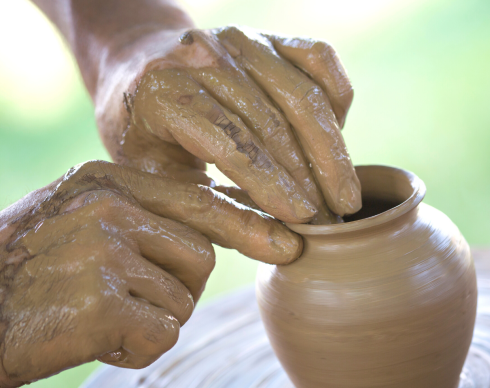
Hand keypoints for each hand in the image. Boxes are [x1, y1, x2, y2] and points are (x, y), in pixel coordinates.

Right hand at [0, 161, 300, 387]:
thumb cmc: (16, 272)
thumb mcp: (74, 220)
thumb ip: (136, 219)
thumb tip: (205, 238)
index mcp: (107, 182)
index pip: (200, 202)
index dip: (250, 225)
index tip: (294, 242)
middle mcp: (111, 208)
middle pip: (201, 257)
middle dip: (176, 288)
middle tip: (122, 300)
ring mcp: (106, 252)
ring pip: (181, 301)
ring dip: (149, 321)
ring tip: (90, 317)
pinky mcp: (102, 303)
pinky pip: (159, 336)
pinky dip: (132, 350)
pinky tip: (87, 341)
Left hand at [94, 25, 360, 223]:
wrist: (144, 80)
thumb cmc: (153, 147)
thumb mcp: (168, 190)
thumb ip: (222, 221)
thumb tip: (288, 249)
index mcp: (162, 92)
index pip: (228, 140)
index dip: (269, 182)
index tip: (304, 220)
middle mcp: (203, 55)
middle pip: (272, 120)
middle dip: (308, 176)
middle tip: (332, 221)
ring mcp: (240, 40)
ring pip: (302, 95)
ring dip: (331, 151)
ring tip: (345, 198)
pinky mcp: (269, 37)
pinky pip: (319, 60)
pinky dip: (336, 100)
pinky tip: (337, 142)